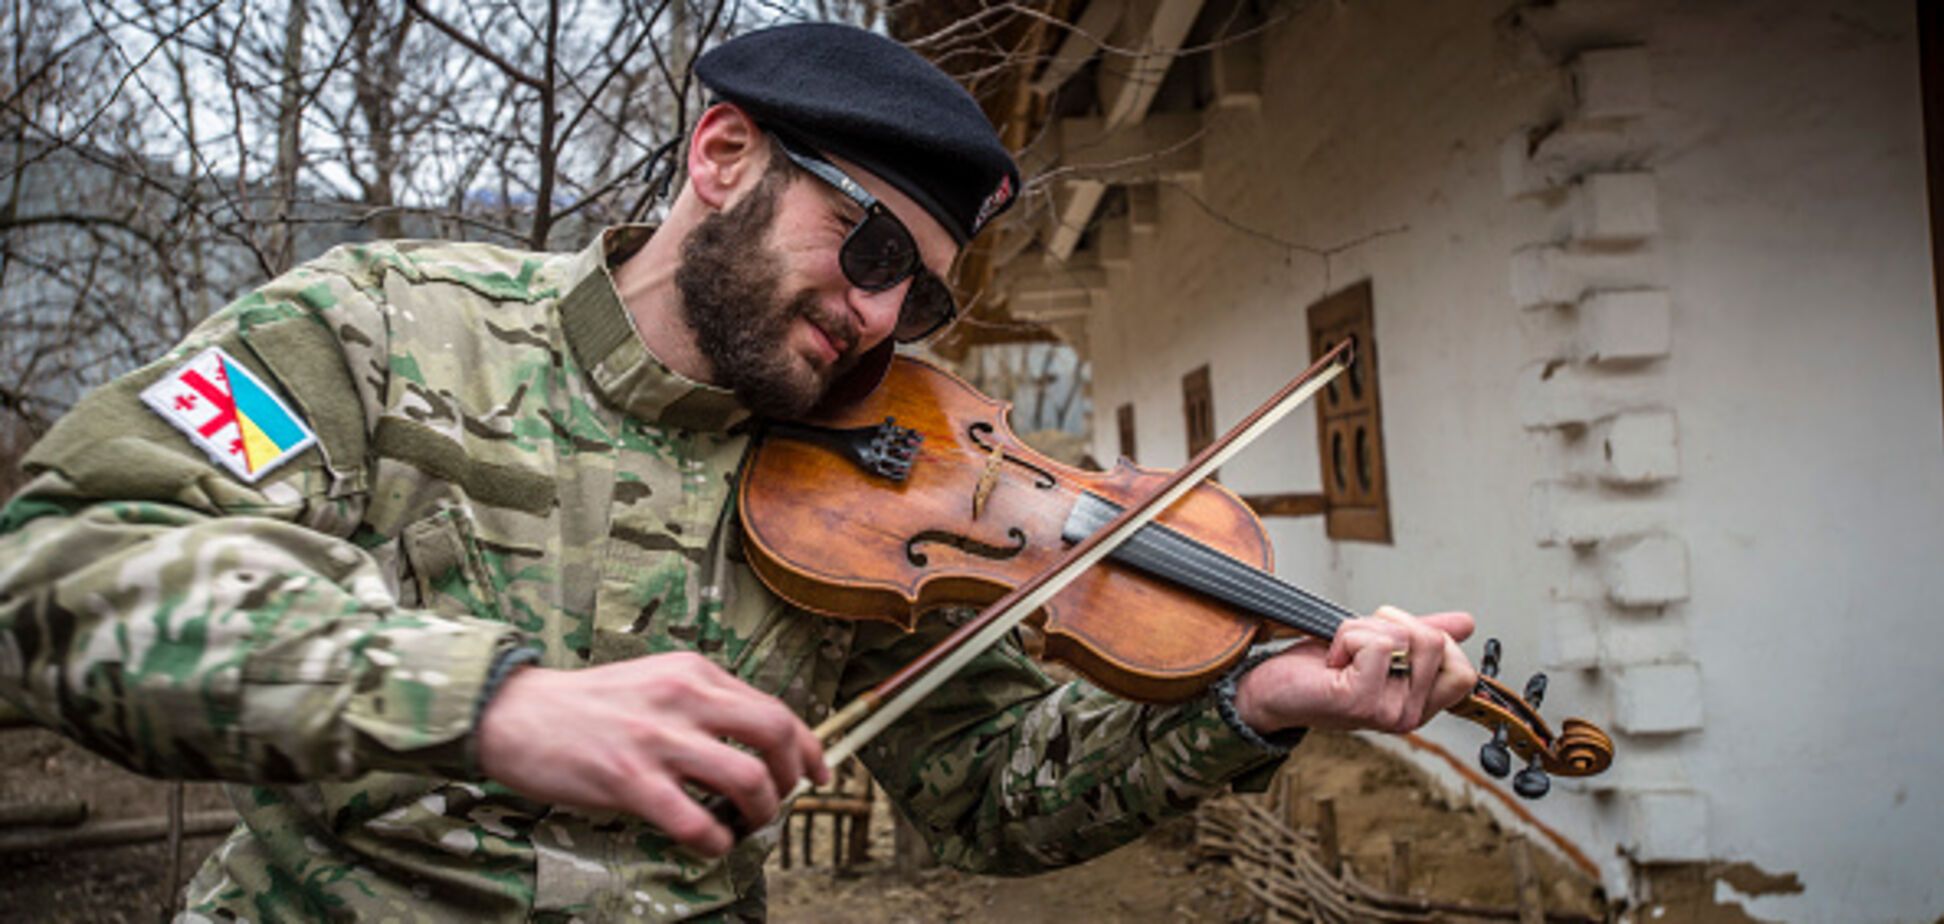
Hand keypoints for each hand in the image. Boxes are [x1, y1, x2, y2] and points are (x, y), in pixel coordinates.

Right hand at [474, 652, 828, 856]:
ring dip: (761, 812)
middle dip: (793, 776)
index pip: (775, 708)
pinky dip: (715, 841)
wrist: (514, 714)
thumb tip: (756, 744)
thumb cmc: (588, 706)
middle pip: (775, 732)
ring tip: (746, 825)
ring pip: (746, 777)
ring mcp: (656, 738)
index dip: (807, 747)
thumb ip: (704, 704)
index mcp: (695, 672)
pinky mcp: (628, 779)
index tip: (818, 773)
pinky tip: (709, 844)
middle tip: (784, 801)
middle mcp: (683, 697)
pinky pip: (694, 820)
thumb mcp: (656, 682)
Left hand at [1232, 606, 1477, 734]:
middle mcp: (1410, 715)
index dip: (1435, 640)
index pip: (1464, 672)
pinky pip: (1376, 643)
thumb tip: (1467, 622)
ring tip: (1344, 653)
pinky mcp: (1361, 701)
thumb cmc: (1320, 672)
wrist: (1272, 692)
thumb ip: (1422, 635)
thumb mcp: (1379, 647)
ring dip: (1364, 628)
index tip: (1393, 640)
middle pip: (1436, 643)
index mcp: (1420, 704)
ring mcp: (1388, 712)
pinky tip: (1333, 660)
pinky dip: (1348, 636)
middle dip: (1392, 623)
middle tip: (1359, 643)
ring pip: (1405, 637)